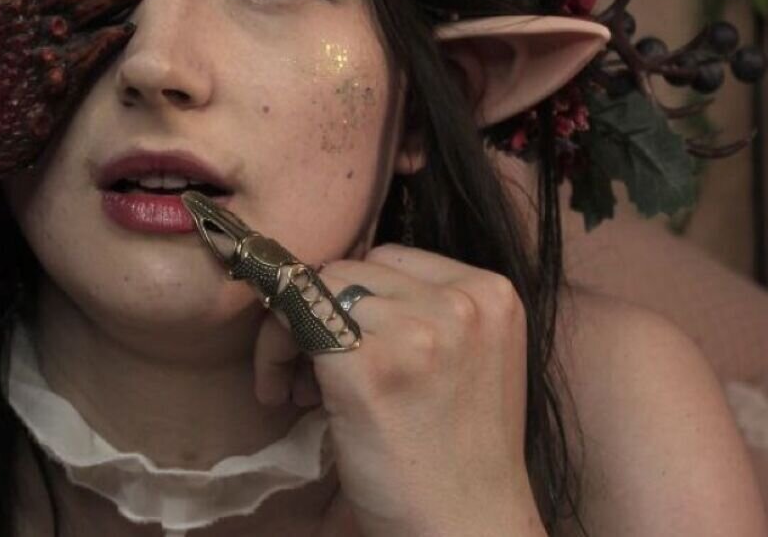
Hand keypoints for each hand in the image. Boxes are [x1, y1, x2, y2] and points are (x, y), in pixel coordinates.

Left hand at [255, 245, 545, 536]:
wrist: (467, 531)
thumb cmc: (458, 462)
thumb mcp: (470, 362)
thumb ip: (428, 314)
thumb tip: (339, 282)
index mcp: (494, 294)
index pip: (394, 258)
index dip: (358, 301)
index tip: (347, 347)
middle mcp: (463, 301)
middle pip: (355, 268)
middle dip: (325, 314)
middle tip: (316, 375)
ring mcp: (417, 329)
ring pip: (319, 287)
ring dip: (297, 334)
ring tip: (306, 393)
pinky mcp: (368, 363)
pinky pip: (294, 318)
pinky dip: (274, 353)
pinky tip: (284, 397)